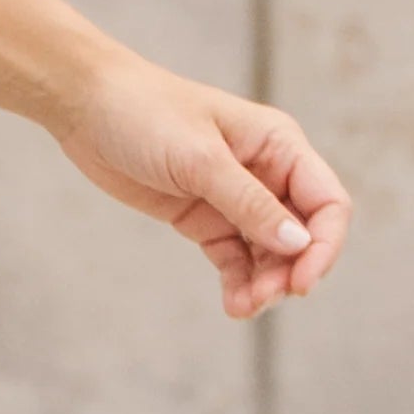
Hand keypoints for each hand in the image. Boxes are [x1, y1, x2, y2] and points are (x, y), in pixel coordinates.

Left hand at [50, 55, 351, 321]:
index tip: (302, 281)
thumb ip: (249, 203)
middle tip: (264, 299)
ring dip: (265, 283)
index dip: (324, 245)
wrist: (86, 106)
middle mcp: (266, 172)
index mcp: (279, 145)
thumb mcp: (200, 159)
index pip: (327, 203)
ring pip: (269, 252)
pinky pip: (235, 257)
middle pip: (302, 235)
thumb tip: (298, 244)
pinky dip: (239, 282)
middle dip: (290, 271)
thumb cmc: (145, 113)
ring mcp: (234, 197)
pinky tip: (234, 305)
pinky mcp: (204, 217)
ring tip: (244, 307)